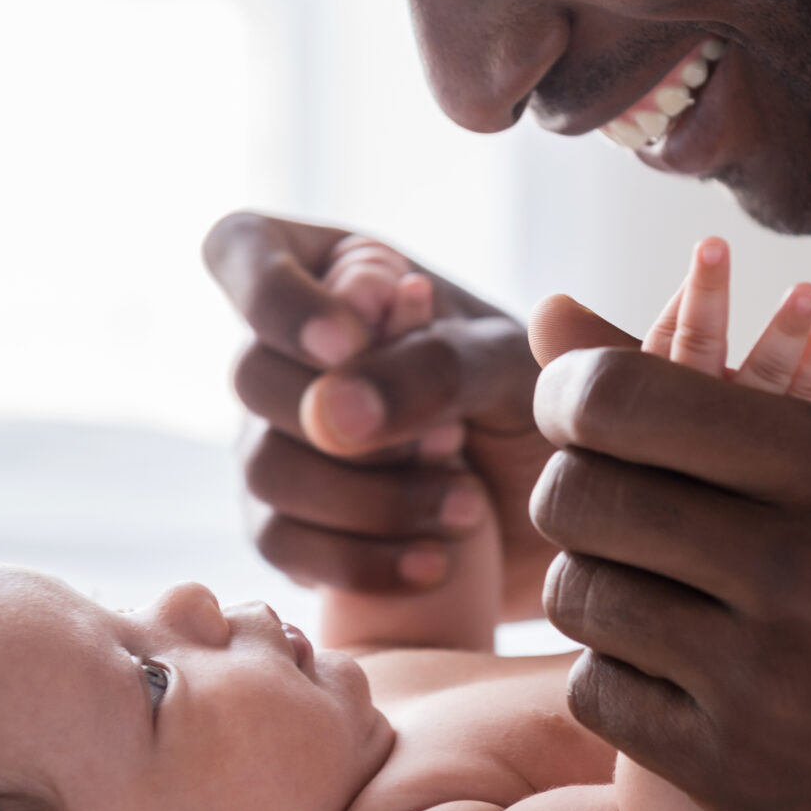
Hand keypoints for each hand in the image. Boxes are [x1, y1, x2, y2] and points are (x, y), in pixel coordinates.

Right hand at [204, 212, 557, 612]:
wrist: (569, 511)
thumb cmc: (542, 405)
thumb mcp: (510, 366)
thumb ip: (431, 365)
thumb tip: (329, 414)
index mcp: (338, 273)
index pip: (241, 246)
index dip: (275, 299)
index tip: (345, 343)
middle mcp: (291, 351)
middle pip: (250, 375)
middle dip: (352, 426)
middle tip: (452, 445)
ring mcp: (276, 439)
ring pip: (264, 470)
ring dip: (368, 501)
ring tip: (466, 509)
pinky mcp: (288, 524)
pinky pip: (279, 546)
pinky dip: (358, 560)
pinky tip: (432, 564)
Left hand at [528, 293, 810, 810]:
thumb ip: (700, 391)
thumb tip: (543, 313)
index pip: (625, 402)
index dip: (572, 397)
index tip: (579, 413)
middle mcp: (802, 570)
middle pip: (583, 497)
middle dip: (571, 489)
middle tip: (601, 502)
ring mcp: (768, 685)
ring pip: (582, 596)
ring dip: (594, 582)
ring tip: (645, 583)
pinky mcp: (739, 780)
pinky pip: (595, 693)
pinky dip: (614, 671)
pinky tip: (670, 664)